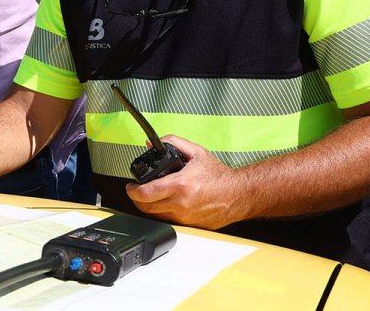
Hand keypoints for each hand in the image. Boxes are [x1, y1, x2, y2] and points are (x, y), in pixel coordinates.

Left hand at [125, 135, 245, 230]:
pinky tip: (165, 203)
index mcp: (181, 185)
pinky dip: (162, 212)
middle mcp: (181, 204)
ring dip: (148, 206)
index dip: (133, 190)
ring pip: (155, 216)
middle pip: (145, 207)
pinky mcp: (189, 226)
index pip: (146, 193)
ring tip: (150, 196)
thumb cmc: (219, 175)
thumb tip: (151, 143)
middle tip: (137, 190)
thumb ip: (173, 143)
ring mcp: (185, 218)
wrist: (239, 194)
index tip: (130, 186)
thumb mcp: (196, 152)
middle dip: (136, 199)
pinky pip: (168, 220)